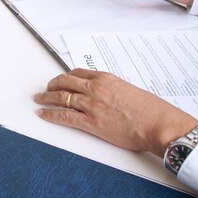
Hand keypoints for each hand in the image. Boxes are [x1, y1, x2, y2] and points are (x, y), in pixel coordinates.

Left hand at [34, 68, 197, 156]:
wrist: (158, 124)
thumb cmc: (152, 111)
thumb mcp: (132, 92)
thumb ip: (116, 91)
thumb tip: (110, 97)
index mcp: (107, 79)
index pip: (80, 72)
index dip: (68, 76)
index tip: (63, 78)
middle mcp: (96, 88)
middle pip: (66, 82)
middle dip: (53, 84)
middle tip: (46, 88)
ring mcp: (91, 105)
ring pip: (61, 97)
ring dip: (46, 98)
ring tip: (39, 98)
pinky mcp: (90, 122)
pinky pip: (64, 116)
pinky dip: (50, 114)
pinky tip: (43, 113)